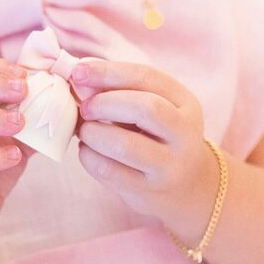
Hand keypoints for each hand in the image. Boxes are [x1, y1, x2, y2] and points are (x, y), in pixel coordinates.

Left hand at [70, 61, 218, 232]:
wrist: (185, 186)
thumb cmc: (157, 137)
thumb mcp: (151, 109)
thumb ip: (120, 91)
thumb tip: (80, 79)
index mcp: (186, 103)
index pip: (148, 77)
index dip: (109, 72)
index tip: (78, 72)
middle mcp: (185, 134)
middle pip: (145, 108)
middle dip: (104, 103)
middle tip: (85, 108)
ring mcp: (170, 166)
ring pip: (125, 145)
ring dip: (93, 133)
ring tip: (85, 132)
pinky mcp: (150, 191)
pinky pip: (110, 172)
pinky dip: (89, 157)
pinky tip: (87, 151)